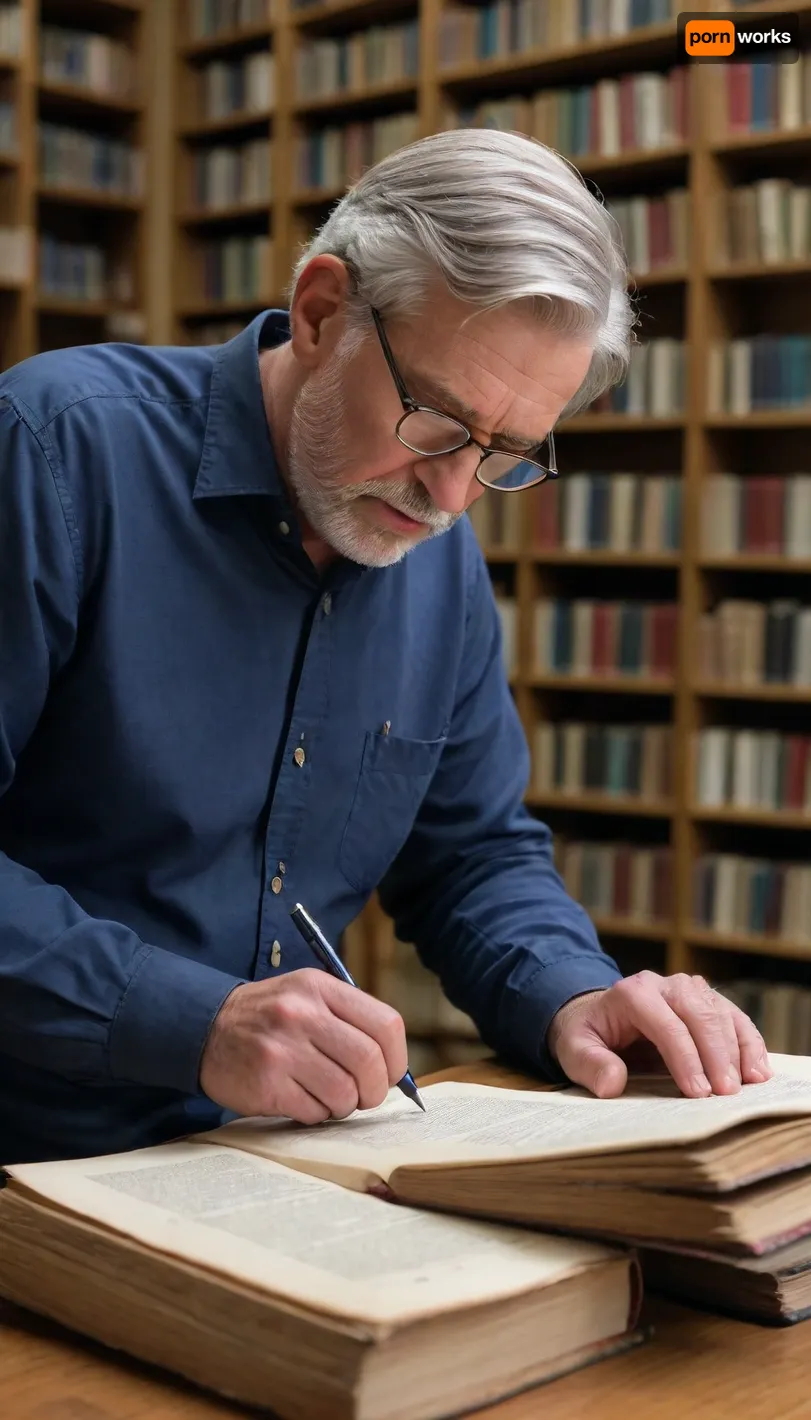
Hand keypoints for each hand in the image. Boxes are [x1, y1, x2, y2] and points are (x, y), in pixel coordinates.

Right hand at [200, 969, 407, 1123]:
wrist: (206, 1027)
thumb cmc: (269, 1016)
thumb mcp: (307, 995)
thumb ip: (349, 1021)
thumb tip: (393, 1067)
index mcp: (319, 988)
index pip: (385, 1024)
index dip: (397, 1057)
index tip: (390, 1072)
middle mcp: (302, 1014)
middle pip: (368, 1062)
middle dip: (375, 1089)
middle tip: (365, 1096)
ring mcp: (282, 1050)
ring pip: (344, 1093)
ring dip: (344, 1105)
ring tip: (329, 1097)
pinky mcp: (266, 1084)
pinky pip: (314, 1112)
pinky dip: (317, 1114)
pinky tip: (302, 1099)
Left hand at [547, 971, 772, 1098]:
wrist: (597, 1015)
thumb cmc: (588, 1035)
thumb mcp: (575, 1050)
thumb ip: (590, 1065)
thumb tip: (612, 1083)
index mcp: (633, 993)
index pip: (666, 1024)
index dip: (685, 1058)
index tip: (698, 1092)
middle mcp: (665, 985)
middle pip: (700, 1014)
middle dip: (716, 1054)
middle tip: (725, 1093)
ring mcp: (689, 989)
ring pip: (721, 1012)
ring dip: (737, 1049)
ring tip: (746, 1085)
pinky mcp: (706, 1001)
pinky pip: (734, 1017)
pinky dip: (749, 1042)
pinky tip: (757, 1070)